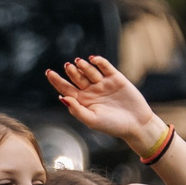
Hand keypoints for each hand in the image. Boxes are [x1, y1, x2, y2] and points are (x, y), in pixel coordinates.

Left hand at [45, 56, 159, 149]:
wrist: (136, 124)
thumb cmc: (113, 126)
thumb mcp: (92, 120)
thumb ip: (77, 110)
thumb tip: (62, 97)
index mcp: (83, 101)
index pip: (66, 88)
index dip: (57, 80)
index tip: (48, 72)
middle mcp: (91, 91)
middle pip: (76, 78)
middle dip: (71, 72)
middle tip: (68, 67)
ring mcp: (103, 83)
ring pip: (89, 71)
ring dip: (83, 66)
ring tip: (79, 63)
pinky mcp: (115, 78)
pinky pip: (105, 66)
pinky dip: (99, 61)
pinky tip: (93, 59)